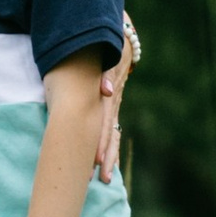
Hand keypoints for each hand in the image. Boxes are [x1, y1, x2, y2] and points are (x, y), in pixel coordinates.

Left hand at [96, 25, 136, 183]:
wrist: (119, 36)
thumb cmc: (104, 46)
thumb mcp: (105, 56)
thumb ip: (105, 73)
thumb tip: (107, 91)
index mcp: (110, 93)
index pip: (105, 123)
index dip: (101, 142)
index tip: (96, 161)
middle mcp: (114, 102)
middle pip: (111, 133)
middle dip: (106, 156)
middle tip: (103, 178)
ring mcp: (114, 104)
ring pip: (113, 134)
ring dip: (109, 155)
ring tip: (106, 179)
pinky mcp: (112, 104)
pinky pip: (112, 129)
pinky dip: (109, 146)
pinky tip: (106, 163)